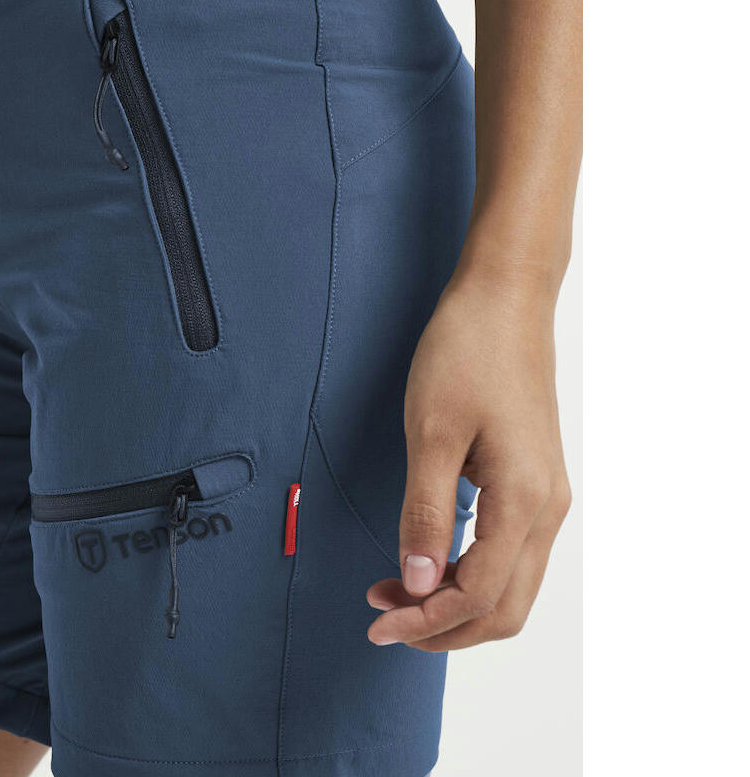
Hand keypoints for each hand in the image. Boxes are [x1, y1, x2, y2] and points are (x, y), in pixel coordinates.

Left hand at [366, 262, 570, 650]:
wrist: (504, 300)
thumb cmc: (466, 354)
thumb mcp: (432, 433)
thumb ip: (425, 513)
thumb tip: (417, 582)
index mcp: (525, 500)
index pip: (479, 595)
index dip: (427, 619)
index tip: (378, 622)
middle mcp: (546, 508)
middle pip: (505, 606)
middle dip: (443, 625)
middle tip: (385, 616)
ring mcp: (545, 494)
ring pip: (509, 584)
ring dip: (455, 600)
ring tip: (398, 590)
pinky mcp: (533, 480)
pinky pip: (508, 552)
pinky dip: (469, 571)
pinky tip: (429, 558)